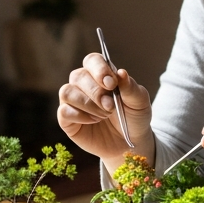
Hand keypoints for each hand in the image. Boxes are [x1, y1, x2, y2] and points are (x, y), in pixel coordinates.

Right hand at [57, 53, 154, 169]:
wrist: (130, 142)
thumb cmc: (134, 117)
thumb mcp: (140, 102)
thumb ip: (131, 87)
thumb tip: (121, 72)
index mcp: (101, 74)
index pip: (92, 60)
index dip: (99, 69)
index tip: (111, 83)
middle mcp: (84, 84)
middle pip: (78, 76)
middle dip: (96, 92)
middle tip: (111, 107)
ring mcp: (73, 101)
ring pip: (67, 92)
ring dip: (87, 104)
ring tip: (104, 115)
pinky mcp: (67, 119)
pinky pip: (64, 111)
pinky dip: (80, 116)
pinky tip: (93, 121)